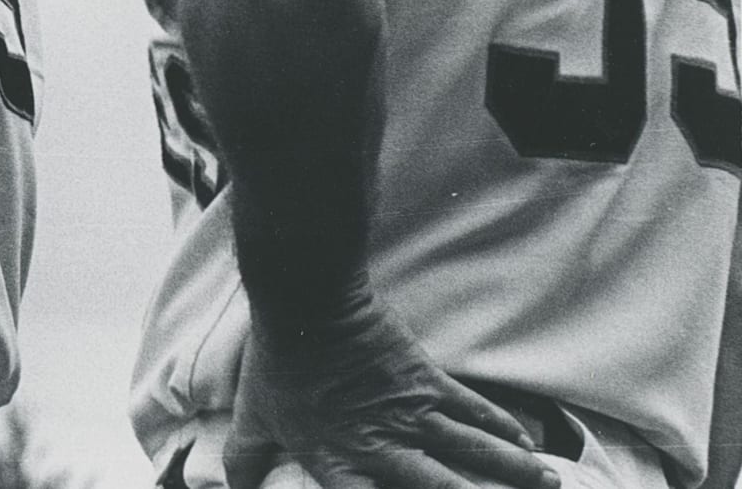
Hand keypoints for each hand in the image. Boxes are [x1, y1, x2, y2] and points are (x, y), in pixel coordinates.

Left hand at [226, 297, 559, 488]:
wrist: (305, 307)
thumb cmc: (276, 365)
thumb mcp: (253, 419)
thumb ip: (245, 461)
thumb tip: (228, 488)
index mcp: (339, 463)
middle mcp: (382, 447)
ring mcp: (410, 415)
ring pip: (473, 451)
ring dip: (513, 470)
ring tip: (548, 484)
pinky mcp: (428, 382)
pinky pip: (473, 410)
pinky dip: (502, 426)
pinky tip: (527, 441)